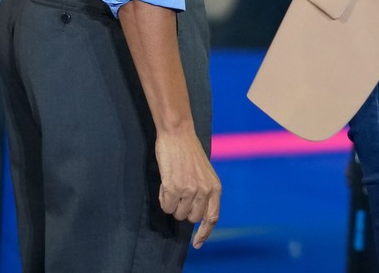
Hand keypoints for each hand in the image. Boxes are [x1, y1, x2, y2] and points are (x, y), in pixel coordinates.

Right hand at [155, 129, 221, 248]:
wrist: (178, 135)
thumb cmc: (189, 154)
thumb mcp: (205, 174)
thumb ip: (204, 193)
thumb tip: (196, 217)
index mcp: (215, 187)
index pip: (212, 217)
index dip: (204, 233)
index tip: (197, 244)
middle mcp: (205, 190)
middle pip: (191, 218)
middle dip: (183, 210)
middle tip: (179, 193)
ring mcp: (190, 190)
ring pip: (177, 213)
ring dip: (172, 203)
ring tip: (173, 184)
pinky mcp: (174, 188)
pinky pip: (165, 206)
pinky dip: (163, 199)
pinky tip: (166, 184)